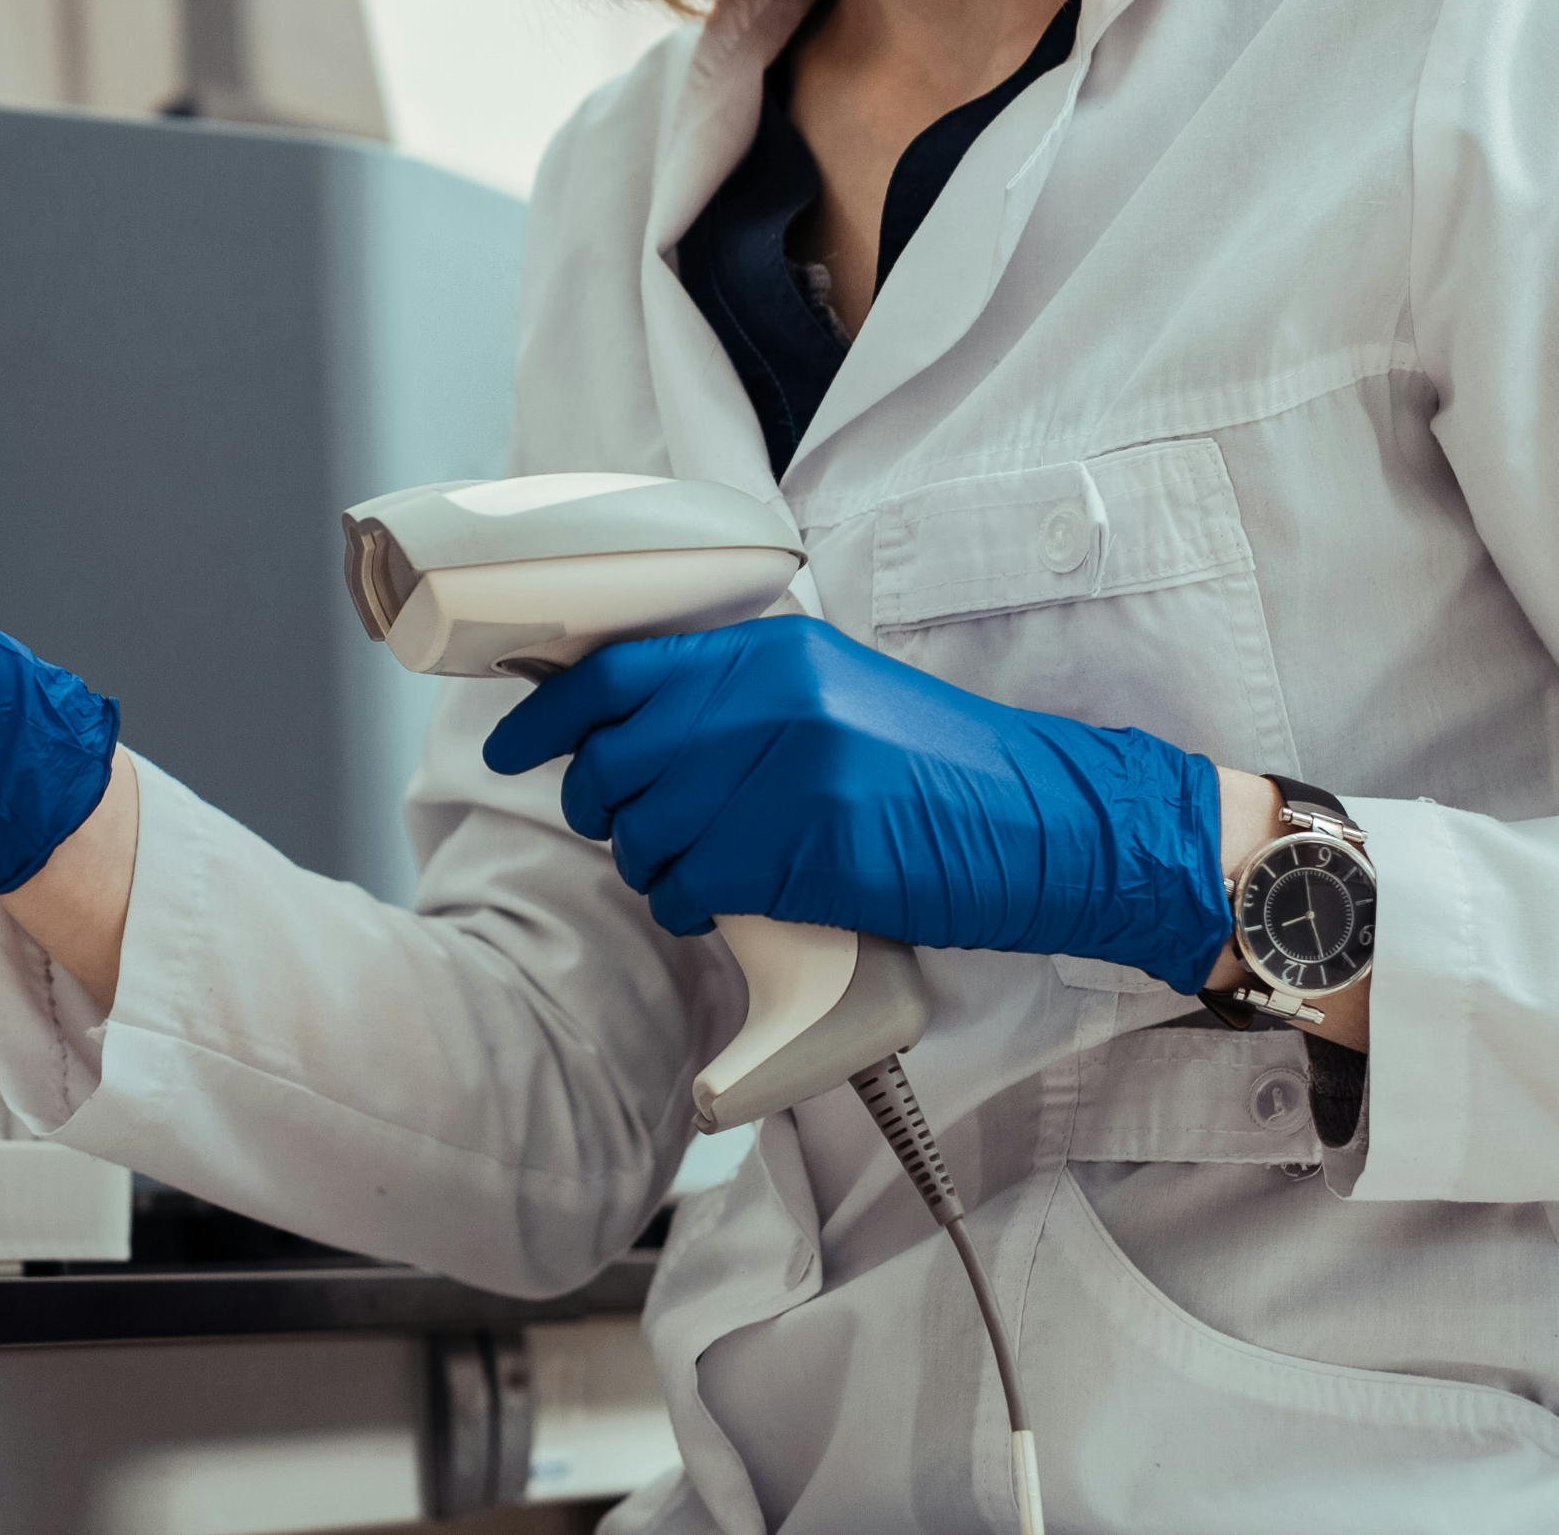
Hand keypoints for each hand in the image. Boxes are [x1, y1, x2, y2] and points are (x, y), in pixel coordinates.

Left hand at [480, 610, 1232, 987]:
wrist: (1048, 821)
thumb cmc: (940, 770)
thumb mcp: (835, 694)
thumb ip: (736, 698)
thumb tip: (626, 729)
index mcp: (773, 651)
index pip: (618, 676)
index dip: (547, 719)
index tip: (511, 748)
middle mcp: (774, 701)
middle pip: (619, 762)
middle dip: (599, 807)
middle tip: (623, 828)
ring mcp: (795, 775)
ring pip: (650, 835)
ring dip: (652, 866)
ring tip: (697, 869)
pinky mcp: (816, 850)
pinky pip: (700, 888)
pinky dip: (695, 906)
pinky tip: (727, 902)